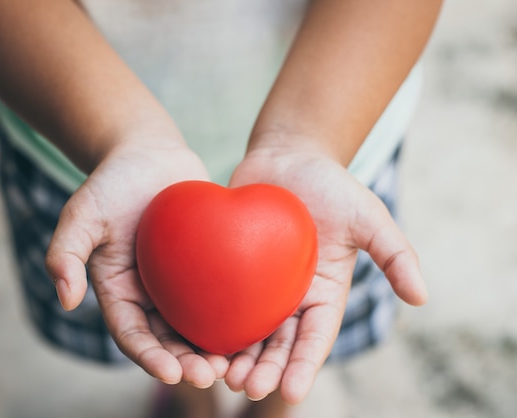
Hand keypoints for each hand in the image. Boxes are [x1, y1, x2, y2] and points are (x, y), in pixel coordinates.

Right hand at [45, 138, 228, 387]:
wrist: (148, 154)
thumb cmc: (111, 182)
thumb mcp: (82, 213)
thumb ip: (65, 252)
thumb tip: (64, 300)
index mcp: (120, 291)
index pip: (132, 335)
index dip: (150, 358)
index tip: (171, 374)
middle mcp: (150, 294)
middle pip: (168, 340)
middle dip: (186, 363)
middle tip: (210, 374)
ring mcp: (180, 283)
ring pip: (198, 325)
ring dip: (213, 348)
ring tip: (233, 364)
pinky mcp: (206, 266)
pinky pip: (221, 294)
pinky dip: (234, 314)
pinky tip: (254, 325)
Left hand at [224, 140, 427, 403]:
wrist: (286, 155)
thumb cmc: (331, 185)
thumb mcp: (369, 216)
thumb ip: (395, 254)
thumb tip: (422, 298)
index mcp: (323, 294)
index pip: (315, 338)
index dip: (303, 366)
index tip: (290, 393)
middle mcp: (291, 297)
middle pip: (277, 344)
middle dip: (265, 369)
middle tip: (247, 388)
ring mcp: (259, 285)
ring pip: (246, 330)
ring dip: (236, 356)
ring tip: (220, 376)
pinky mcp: (231, 269)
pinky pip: (220, 299)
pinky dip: (211, 322)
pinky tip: (195, 338)